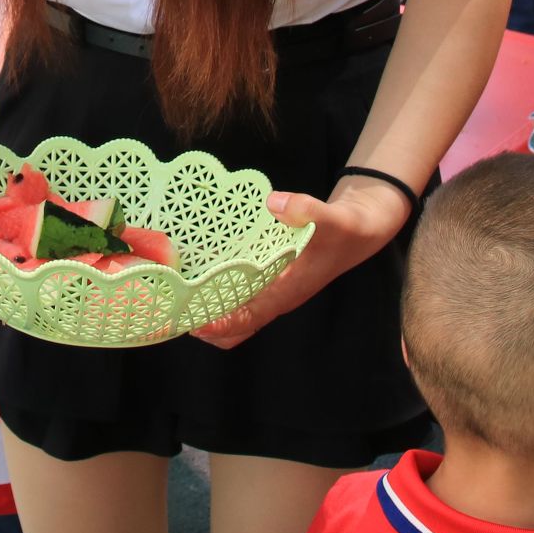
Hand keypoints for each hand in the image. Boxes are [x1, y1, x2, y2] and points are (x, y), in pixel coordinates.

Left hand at [192, 177, 413, 349]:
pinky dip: (218, 294)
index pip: (249, 317)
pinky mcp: (269, 279)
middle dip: (205, 325)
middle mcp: (276, 296)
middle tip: (172, 310)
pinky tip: (196, 276)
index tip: (193, 322)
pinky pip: (239, 296)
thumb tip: (274, 204)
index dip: (221, 323)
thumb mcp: (333, 217)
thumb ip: (307, 210)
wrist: (361, 229)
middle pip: (236, 328)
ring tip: (174, 298)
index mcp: (287, 291)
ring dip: (208, 312)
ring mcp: (272, 290)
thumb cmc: (346, 229)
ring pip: (235, 316)